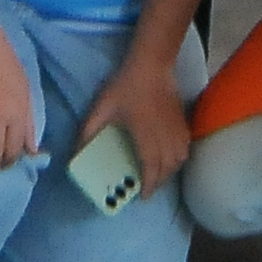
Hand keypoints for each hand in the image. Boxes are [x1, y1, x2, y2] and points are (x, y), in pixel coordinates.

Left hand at [78, 47, 195, 190]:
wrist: (150, 65)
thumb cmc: (125, 87)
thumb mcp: (101, 109)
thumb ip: (88, 132)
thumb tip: (76, 153)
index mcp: (144, 135)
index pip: (152, 167)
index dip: (149, 185)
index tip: (143, 196)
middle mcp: (164, 135)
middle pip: (167, 166)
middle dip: (159, 182)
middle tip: (148, 188)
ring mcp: (176, 128)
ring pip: (179, 158)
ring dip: (170, 171)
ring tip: (158, 175)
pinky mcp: (182, 120)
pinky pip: (185, 146)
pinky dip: (179, 158)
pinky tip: (171, 157)